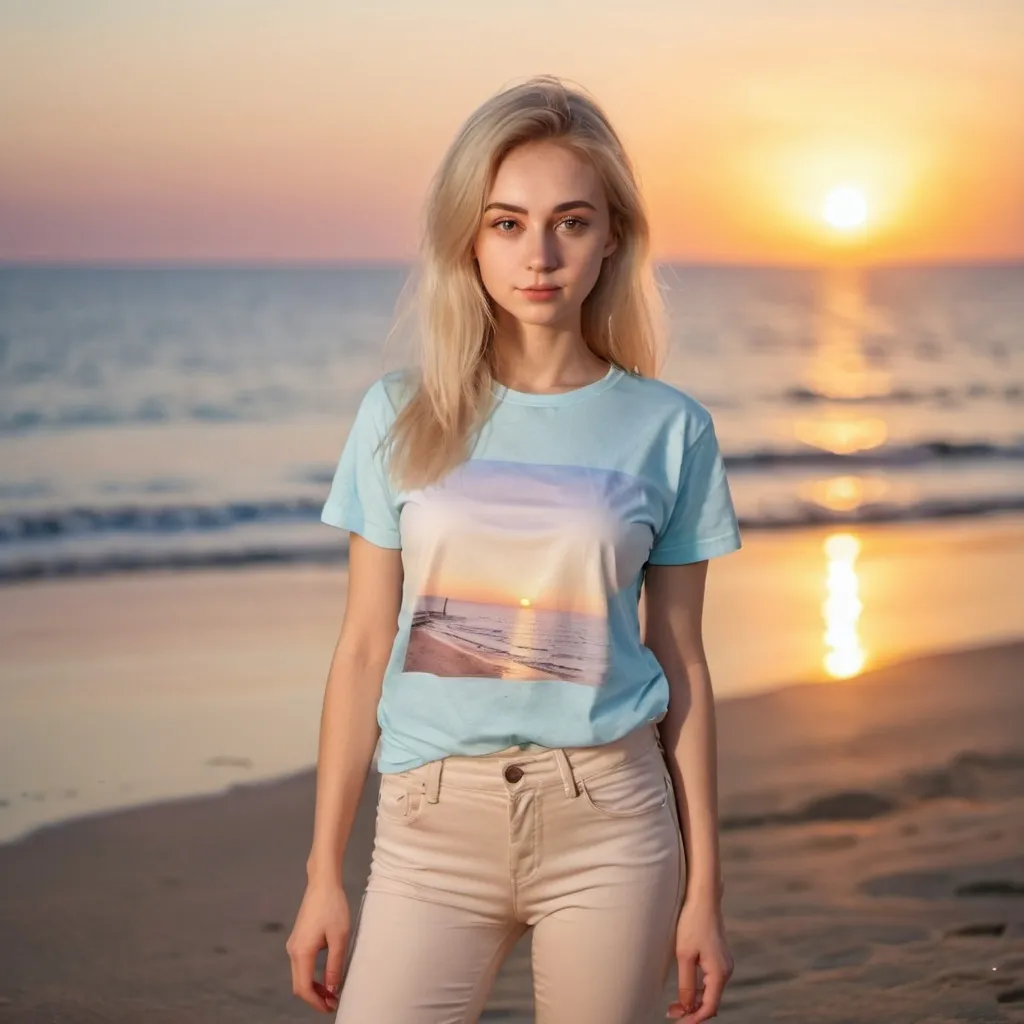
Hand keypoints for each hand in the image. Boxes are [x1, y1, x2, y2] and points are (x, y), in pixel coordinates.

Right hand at [285, 879, 351, 1013]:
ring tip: (332, 992)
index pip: (303, 988)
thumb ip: (334, 966)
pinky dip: (311, 975)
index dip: (316, 1002)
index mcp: (301, 952)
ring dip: (313, 987)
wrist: (322, 883)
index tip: (331, 1008)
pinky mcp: (298, 939)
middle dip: (315, 998)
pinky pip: (301, 964)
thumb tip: (332, 990)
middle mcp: (293, 951)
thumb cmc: (332, 907)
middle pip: (299, 984)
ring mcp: (293, 944)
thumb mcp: (339, 938)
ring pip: (299, 975)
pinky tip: (325, 976)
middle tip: (333, 1003)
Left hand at [665, 899, 733, 1020]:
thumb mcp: (684, 955)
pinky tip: (686, 990)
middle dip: (692, 1011)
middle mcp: (726, 970)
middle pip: (711, 1001)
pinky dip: (699, 989)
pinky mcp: (719, 957)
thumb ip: (686, 983)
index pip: (709, 1007)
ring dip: (694, 1000)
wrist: (703, 899)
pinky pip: (711, 981)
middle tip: (671, 1013)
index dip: (694, 1018)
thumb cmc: (692, 923)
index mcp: (719, 972)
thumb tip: (686, 1006)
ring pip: (711, 992)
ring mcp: (724, 963)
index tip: (678, 1022)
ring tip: (675, 1005)